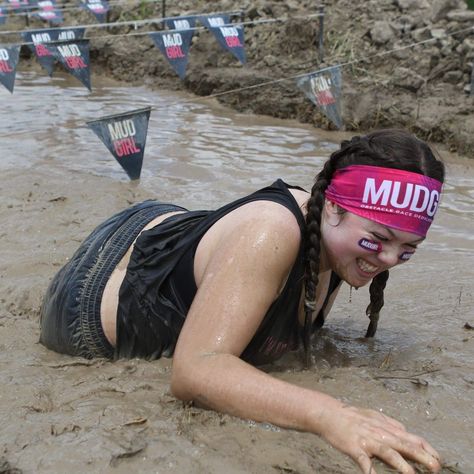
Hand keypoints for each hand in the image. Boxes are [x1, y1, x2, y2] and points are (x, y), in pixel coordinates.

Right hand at [319, 404, 440, 472]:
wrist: (329, 413)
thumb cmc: (351, 416)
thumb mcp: (373, 415)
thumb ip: (390, 424)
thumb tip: (405, 430)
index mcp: (386, 427)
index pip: (412, 437)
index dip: (427, 448)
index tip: (438, 458)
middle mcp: (380, 433)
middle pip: (404, 445)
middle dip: (422, 457)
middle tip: (436, 468)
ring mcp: (367, 440)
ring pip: (388, 452)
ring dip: (401, 465)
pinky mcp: (354, 447)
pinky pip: (364, 461)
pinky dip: (370, 471)